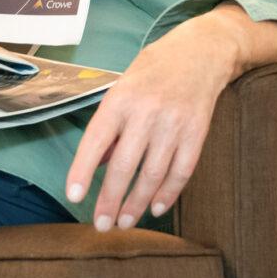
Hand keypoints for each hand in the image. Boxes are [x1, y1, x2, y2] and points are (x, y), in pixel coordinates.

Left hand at [66, 16, 241, 230]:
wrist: (202, 52)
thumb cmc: (154, 71)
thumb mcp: (123, 87)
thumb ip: (110, 126)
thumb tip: (95, 166)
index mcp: (121, 98)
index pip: (96, 140)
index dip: (82, 170)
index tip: (74, 196)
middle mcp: (147, 111)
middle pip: (124, 165)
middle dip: (110, 199)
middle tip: (101, 225)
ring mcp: (174, 123)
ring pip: (153, 173)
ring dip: (137, 203)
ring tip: (124, 223)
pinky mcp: (197, 132)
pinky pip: (181, 170)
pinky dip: (168, 193)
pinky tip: (156, 208)